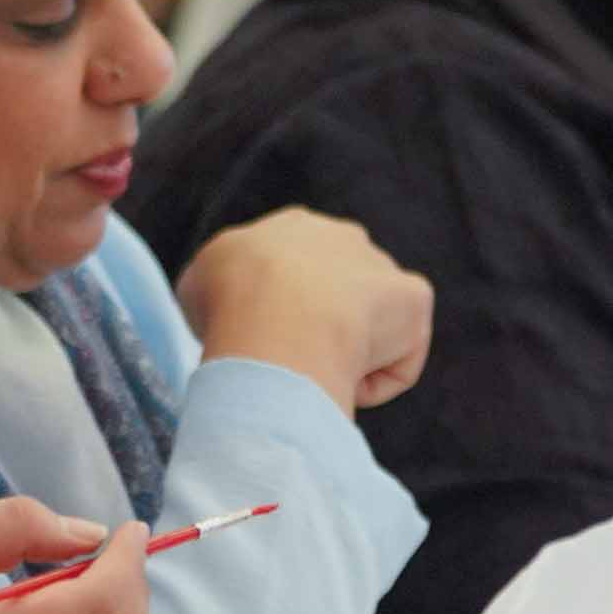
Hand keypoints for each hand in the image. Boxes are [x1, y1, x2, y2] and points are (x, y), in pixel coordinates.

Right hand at [177, 207, 433, 409]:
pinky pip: (398, 359)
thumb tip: (231, 314)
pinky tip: (344, 383)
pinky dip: (374, 381)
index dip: (281, 313)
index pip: (294, 272)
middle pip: (338, 295)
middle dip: (323, 330)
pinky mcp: (415, 299)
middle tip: (295, 363)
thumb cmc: (229, 306)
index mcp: (290, 229)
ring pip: (369, 331)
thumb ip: (220, 290)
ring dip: (347, 359)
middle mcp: (342, 237)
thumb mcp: (198, 287)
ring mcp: (381, 266)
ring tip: (315, 375)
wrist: (277, 319)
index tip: (268, 343)